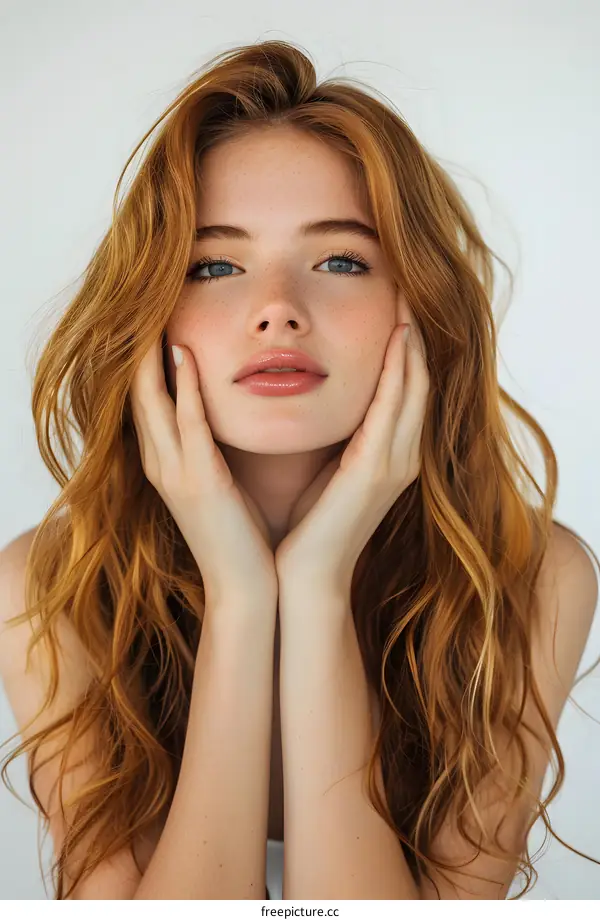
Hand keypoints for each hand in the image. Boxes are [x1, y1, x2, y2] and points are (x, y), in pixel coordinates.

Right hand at [130, 337, 277, 609]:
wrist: (246, 587)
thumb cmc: (243, 535)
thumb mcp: (221, 484)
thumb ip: (216, 449)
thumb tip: (230, 413)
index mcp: (167, 464)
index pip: (148, 400)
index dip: (147, 359)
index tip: (155, 318)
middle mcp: (162, 464)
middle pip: (139, 393)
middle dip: (140, 349)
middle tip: (146, 303)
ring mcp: (175, 473)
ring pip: (153, 402)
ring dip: (153, 357)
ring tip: (155, 312)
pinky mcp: (199, 483)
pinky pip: (188, 426)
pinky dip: (184, 389)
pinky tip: (185, 356)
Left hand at [275, 317, 429, 595]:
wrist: (304, 575)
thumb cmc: (308, 524)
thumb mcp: (327, 470)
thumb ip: (336, 438)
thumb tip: (324, 403)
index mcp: (390, 458)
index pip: (408, 392)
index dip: (408, 350)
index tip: (397, 309)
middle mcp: (402, 458)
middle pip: (421, 383)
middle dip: (416, 337)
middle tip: (410, 291)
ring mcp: (394, 464)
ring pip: (415, 389)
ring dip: (413, 344)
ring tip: (407, 302)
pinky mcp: (376, 470)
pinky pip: (393, 407)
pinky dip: (399, 370)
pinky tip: (396, 339)